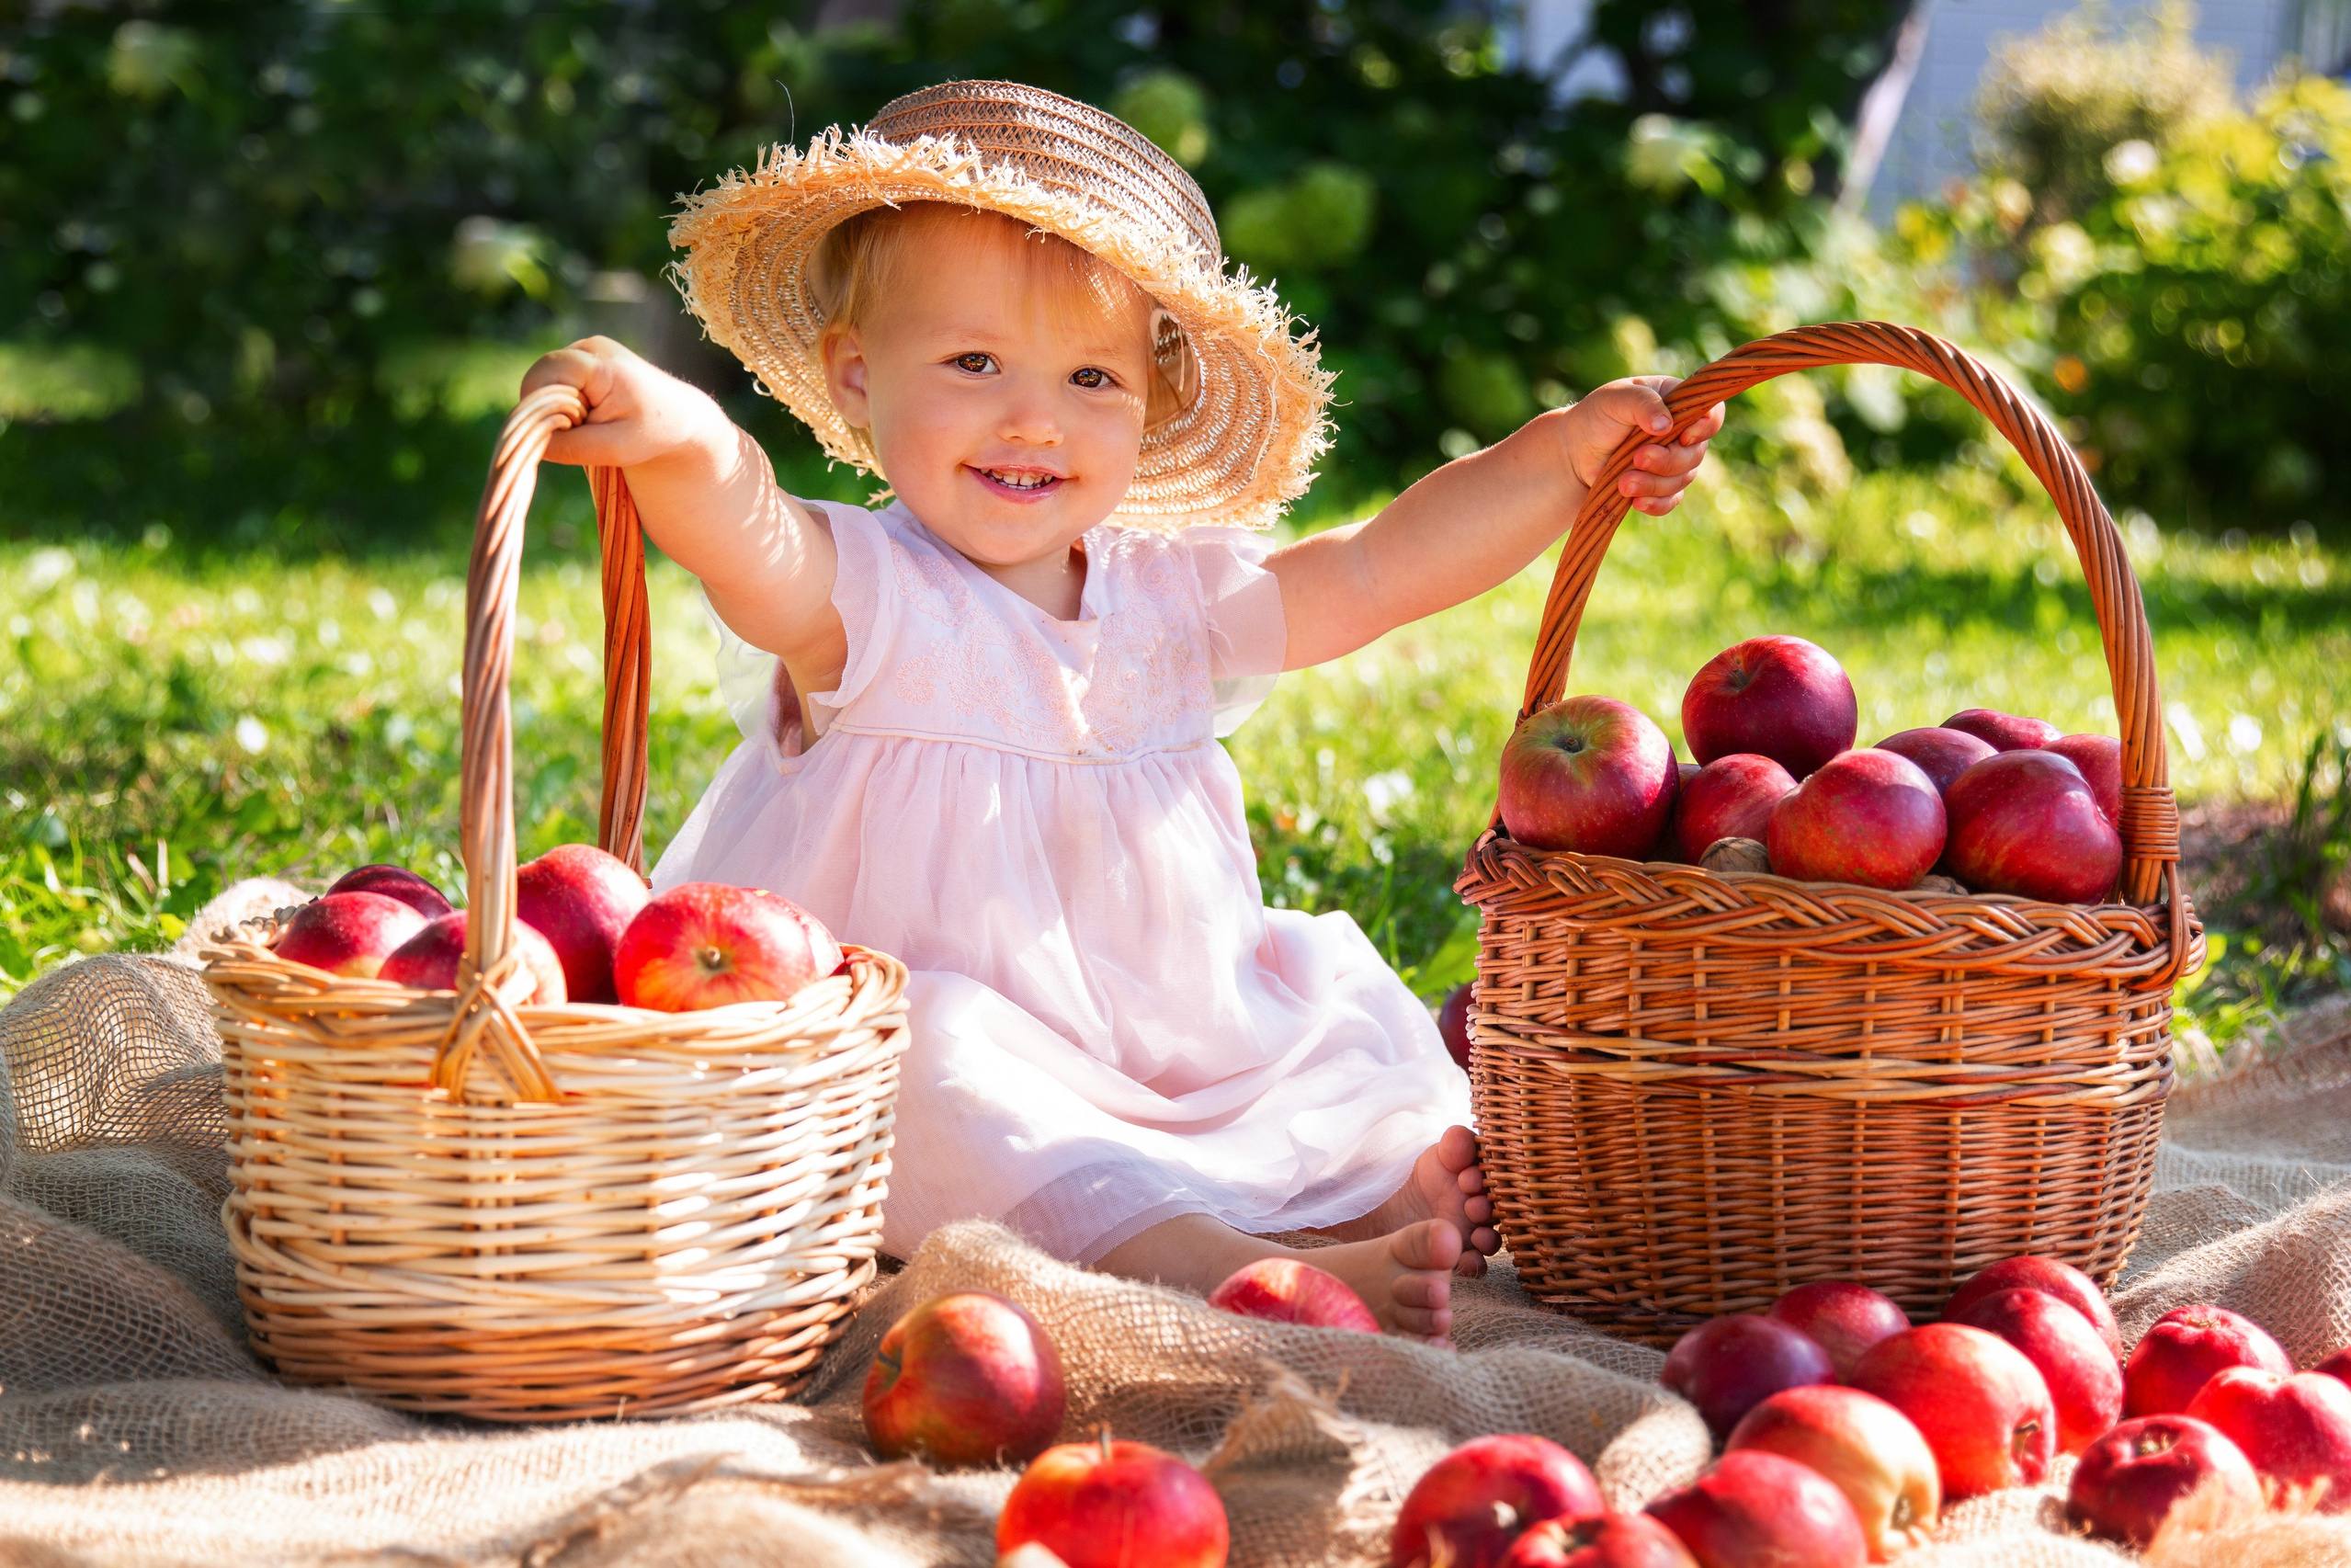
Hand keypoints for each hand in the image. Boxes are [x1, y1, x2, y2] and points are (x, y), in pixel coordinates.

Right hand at [519, 336, 724, 469]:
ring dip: (557, 408)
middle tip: (585, 429)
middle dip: (549, 409)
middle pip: (539, 378)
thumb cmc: (651, 433)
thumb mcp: (614, 449)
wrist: (678, 417)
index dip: (543, 407)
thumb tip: (531, 441)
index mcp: (600, 363)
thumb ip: (570, 447)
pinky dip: (564, 403)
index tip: (572, 428)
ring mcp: (584, 349)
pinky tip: (591, 413)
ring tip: (592, 421)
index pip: (543, 376)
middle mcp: (588, 346)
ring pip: (543, 382)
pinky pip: (553, 383)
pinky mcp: (582, 359)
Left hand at [1555, 375, 1726, 516]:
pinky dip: (1655, 503)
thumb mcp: (1616, 398)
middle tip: (1638, 458)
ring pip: (1682, 479)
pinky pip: (1670, 501)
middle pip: (1696, 453)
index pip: (1710, 413)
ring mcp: (1674, 462)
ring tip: (1623, 482)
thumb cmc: (1597, 416)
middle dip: (1668, 460)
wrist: (1574, 452)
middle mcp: (1683, 432)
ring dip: (1653, 484)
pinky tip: (1637, 503)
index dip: (1705, 426)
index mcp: (1678, 402)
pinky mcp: (1661, 487)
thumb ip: (1643, 403)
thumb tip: (1666, 425)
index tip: (1684, 435)